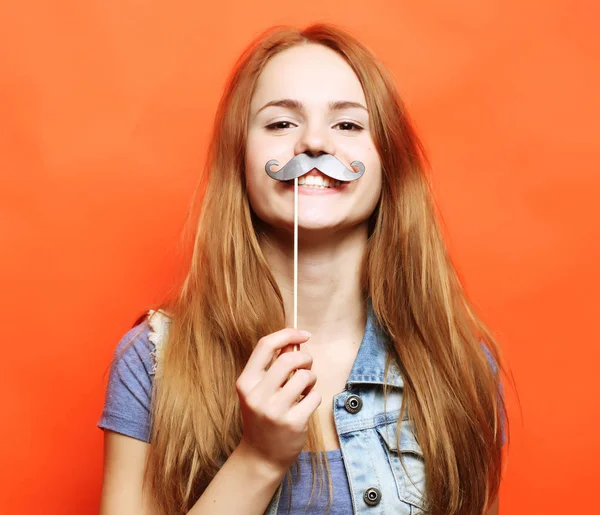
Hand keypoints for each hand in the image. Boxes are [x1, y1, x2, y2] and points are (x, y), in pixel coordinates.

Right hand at [235, 328, 321, 471]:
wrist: (261, 456)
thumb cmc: (263, 416)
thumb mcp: (259, 390)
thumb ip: (274, 365)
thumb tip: (294, 341)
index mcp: (246, 382)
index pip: (265, 346)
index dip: (287, 334)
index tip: (303, 334)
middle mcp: (257, 395)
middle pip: (289, 359)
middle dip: (305, 358)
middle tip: (307, 366)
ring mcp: (274, 410)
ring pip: (305, 377)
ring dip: (311, 379)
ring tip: (305, 389)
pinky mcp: (292, 422)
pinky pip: (314, 396)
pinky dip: (314, 397)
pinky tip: (305, 405)